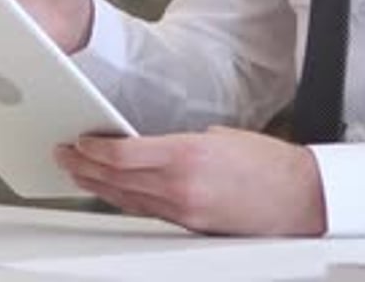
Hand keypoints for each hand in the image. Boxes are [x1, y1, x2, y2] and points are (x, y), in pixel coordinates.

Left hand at [56, 127, 326, 235]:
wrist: (299, 198)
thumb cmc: (266, 162)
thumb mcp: (218, 136)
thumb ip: (180, 143)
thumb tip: (152, 147)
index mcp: (188, 154)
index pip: (125, 155)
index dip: (95, 149)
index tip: (79, 140)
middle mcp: (181, 186)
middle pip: (118, 179)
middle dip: (85, 167)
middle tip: (65, 155)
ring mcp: (184, 212)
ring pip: (128, 199)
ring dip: (99, 185)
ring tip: (78, 173)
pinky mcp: (190, 228)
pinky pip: (147, 212)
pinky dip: (125, 200)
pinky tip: (114, 192)